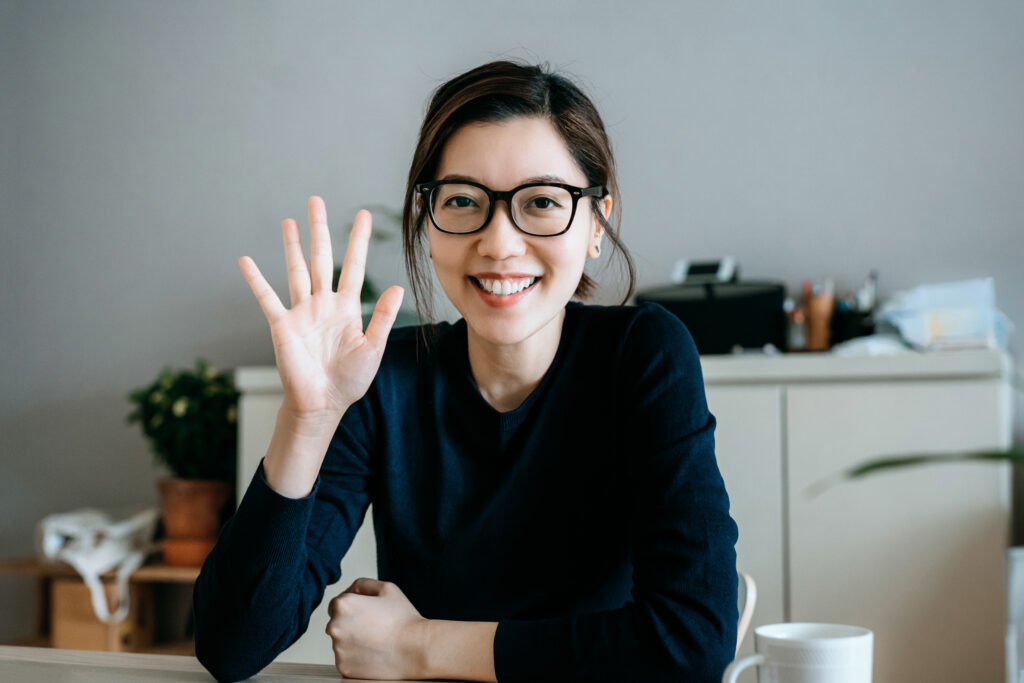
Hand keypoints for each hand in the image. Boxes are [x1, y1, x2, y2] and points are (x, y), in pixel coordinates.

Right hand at [238, 197, 403, 419]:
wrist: (323, 404)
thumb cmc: (350, 380)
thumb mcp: (373, 348)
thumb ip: (383, 318)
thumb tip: (397, 288)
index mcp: (348, 307)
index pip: (354, 266)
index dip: (358, 241)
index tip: (363, 215)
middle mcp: (323, 303)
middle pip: (321, 258)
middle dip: (320, 230)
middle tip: (316, 201)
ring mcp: (301, 312)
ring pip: (295, 271)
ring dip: (291, 246)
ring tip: (289, 221)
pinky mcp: (282, 326)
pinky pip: (267, 299)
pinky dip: (256, 280)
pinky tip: (246, 261)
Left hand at [326, 578, 428, 679]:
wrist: (415, 649)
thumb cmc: (403, 619)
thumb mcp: (387, 588)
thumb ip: (363, 584)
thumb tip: (351, 591)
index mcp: (342, 605)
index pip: (336, 604)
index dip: (353, 606)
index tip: (368, 612)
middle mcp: (334, 627)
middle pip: (337, 623)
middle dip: (351, 624)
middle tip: (374, 626)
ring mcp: (338, 649)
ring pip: (342, 642)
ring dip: (353, 641)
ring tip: (377, 640)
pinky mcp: (344, 667)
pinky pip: (347, 659)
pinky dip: (357, 657)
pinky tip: (374, 652)